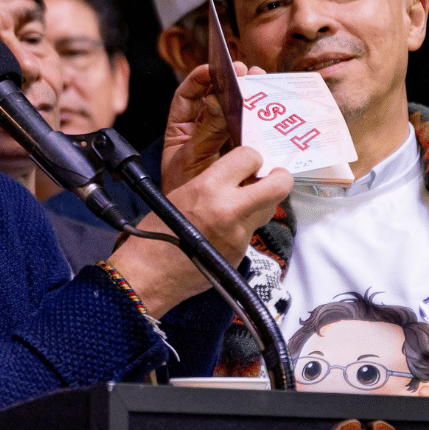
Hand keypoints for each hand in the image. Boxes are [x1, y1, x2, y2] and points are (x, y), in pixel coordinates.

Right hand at [108, 145, 291, 317]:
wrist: (149, 272)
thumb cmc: (156, 231)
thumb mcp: (181, 192)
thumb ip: (213, 180)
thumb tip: (237, 172)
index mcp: (209, 188)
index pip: (250, 157)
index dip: (251, 158)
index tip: (248, 161)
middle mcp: (230, 210)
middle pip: (279, 185)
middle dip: (279, 178)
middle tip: (272, 176)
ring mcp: (239, 235)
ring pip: (269, 210)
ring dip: (262, 202)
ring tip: (243, 203)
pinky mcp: (240, 254)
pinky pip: (252, 232)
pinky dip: (244, 227)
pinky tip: (224, 230)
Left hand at [161, 61, 266, 193]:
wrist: (200, 224)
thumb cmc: (186, 193)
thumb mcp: (192, 159)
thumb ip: (205, 132)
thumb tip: (217, 100)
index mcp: (182, 129)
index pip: (187, 96)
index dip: (199, 79)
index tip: (213, 69)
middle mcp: (203, 131)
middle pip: (217, 98)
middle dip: (232, 82)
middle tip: (247, 71)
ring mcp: (224, 141)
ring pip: (237, 112)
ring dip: (250, 95)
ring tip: (262, 80)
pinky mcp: (243, 152)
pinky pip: (252, 131)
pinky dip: (262, 119)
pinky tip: (272, 106)